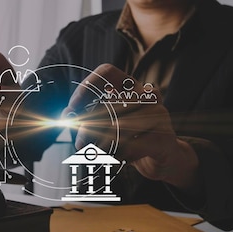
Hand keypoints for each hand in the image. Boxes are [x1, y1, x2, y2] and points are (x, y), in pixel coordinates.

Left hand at [62, 64, 198, 189]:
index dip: (87, 86)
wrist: (166, 158)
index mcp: (132, 86)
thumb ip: (89, 118)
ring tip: (95, 154)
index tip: (72, 106)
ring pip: (120, 126)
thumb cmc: (134, 138)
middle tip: (79, 143)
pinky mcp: (164, 138)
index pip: (107, 72)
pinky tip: (120, 159)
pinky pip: (133, 147)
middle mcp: (147, 95)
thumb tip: (66, 116)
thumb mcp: (110, 125)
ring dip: (101, 144)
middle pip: (109, 104)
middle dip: (87, 126)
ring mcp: (159, 114)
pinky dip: (120, 156)